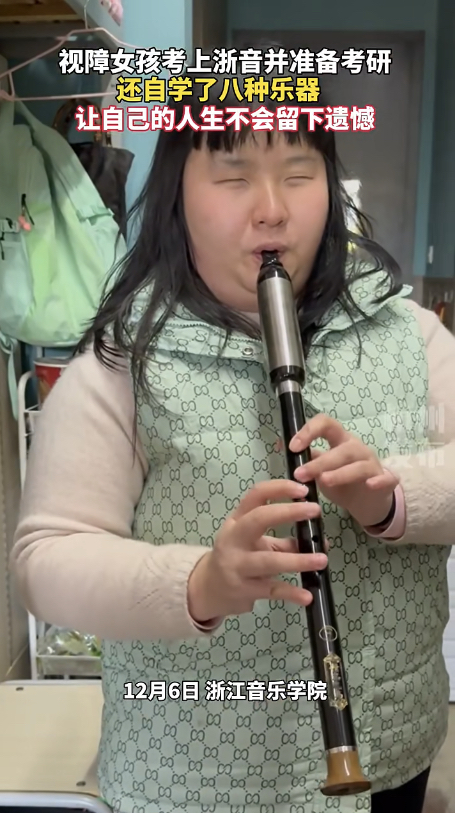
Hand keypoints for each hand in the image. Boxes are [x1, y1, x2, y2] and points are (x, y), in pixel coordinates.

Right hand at [187, 479, 327, 623]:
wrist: (209, 588)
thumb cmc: (238, 558)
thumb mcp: (256, 544)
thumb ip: (285, 542)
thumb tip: (320, 542)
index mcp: (238, 520)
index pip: (256, 496)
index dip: (280, 488)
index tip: (303, 490)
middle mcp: (234, 539)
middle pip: (259, 519)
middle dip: (288, 512)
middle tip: (315, 511)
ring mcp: (236, 565)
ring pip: (269, 560)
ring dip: (297, 560)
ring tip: (322, 560)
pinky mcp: (242, 589)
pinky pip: (271, 590)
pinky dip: (290, 593)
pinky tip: (307, 596)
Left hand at [287, 414, 398, 527]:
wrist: (367, 500)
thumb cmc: (341, 480)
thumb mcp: (321, 468)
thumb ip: (307, 457)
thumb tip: (280, 444)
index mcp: (339, 440)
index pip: (326, 424)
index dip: (310, 431)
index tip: (293, 447)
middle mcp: (356, 448)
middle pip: (341, 449)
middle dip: (320, 462)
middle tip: (300, 474)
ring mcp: (372, 464)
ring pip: (359, 465)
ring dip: (341, 473)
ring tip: (324, 481)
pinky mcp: (385, 481)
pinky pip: (386, 478)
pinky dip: (379, 480)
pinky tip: (370, 485)